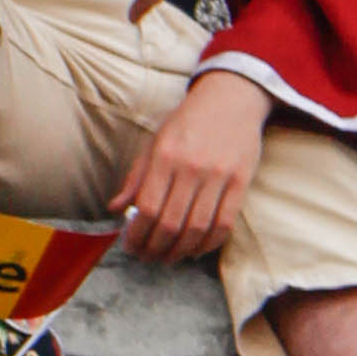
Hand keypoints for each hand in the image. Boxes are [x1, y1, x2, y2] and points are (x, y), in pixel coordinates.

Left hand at [115, 65, 269, 262]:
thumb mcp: (156, 141)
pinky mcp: (241, 182)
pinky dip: (209, 244)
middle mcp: (192, 167)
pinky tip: (196, 249)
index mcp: (165, 155)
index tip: (131, 245)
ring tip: (169, 257)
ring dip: (180, 251)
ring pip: (197, 229)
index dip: (137, 235)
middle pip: (171, 224)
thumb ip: (136, 177)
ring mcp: (218, 176)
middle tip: (148, 257)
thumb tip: (115, 208)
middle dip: (155, 248)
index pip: (148, 208)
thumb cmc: (188, 121)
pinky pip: (224, 224)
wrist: (232, 98)